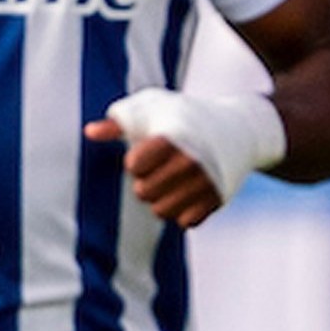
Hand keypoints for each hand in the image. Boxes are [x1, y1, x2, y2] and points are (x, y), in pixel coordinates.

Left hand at [86, 86, 282, 227]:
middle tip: (162, 167)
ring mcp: (207, 182)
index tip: (150, 149)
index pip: (134, 166)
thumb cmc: (185, 116)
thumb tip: (89, 132)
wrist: (239, 127)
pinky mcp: (218, 200)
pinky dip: (183, 211)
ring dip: (161, 199)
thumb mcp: (153, 108)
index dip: (137, 160)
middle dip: (146, 181)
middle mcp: (192, 160)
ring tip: (172, 181)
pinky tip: (188, 192)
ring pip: (162, 211)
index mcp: (173, 137)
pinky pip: (185, 222)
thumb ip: (118, 122)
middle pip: (144, 192)